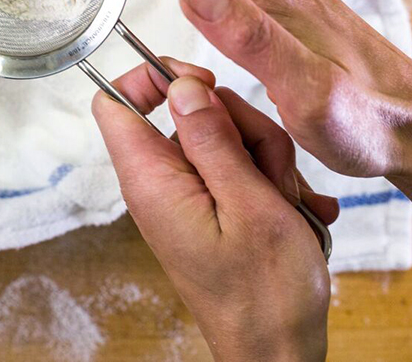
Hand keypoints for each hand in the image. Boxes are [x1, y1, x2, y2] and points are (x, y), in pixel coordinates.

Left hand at [98, 57, 335, 361]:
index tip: (205, 83)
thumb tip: (183, 85)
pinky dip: (273, 181)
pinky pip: (241, 166)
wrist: (281, 352)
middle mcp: (162, 184)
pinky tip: (296, 211)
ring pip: (225, 136)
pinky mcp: (215, 206)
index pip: (115, 101)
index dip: (155, 77)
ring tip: (286, 201)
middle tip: (270, 169)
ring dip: (267, 157)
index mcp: (152, 182)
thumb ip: (214, 140)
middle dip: (241, 126)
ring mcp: (190, 195)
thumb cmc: (266, 294)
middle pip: (189, 112)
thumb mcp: (250, 205)